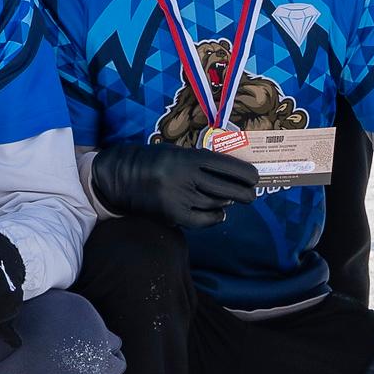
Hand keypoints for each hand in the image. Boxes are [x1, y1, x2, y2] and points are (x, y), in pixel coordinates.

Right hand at [88, 142, 259, 227]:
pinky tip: (219, 214)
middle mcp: (183, 177)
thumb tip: (232, 177)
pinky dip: (214, 217)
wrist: (117, 176)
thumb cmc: (152, 161)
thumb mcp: (176, 154)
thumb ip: (201, 163)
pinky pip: (201, 220)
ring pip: (213, 204)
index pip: (224, 165)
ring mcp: (177, 197)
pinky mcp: (170, 214)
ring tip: (230, 200)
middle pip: (225, 188)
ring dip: (225, 203)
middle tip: (252, 195)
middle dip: (244, 193)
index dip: (243, 173)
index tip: (255, 178)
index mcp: (186, 157)